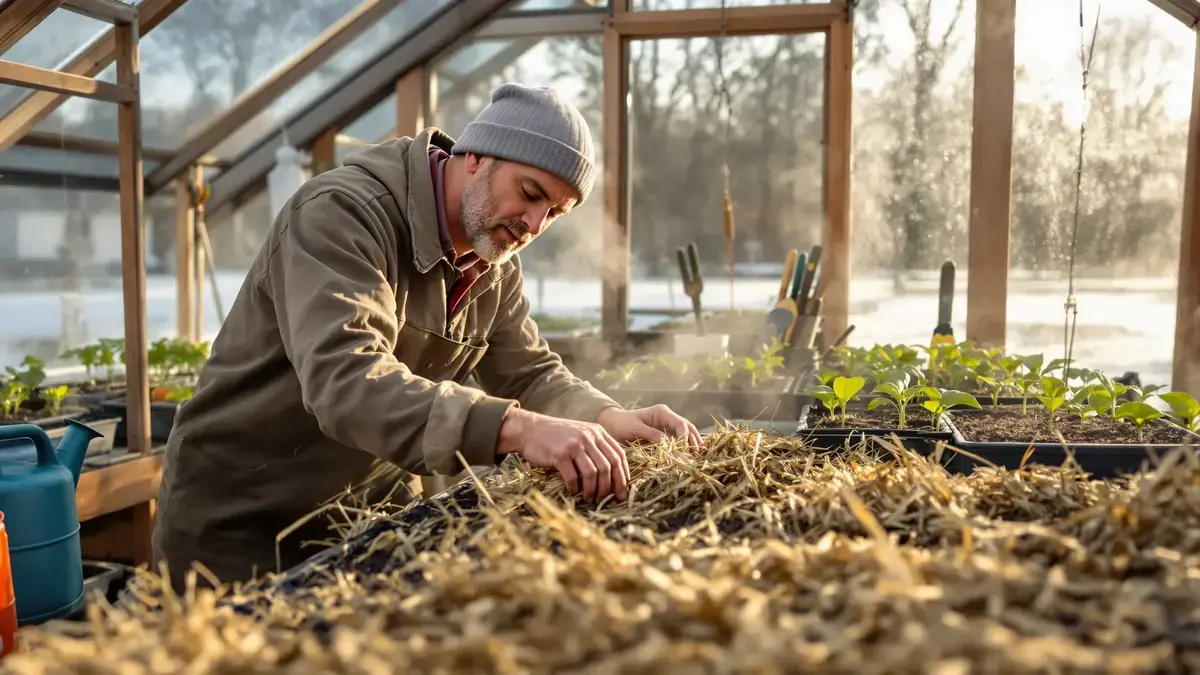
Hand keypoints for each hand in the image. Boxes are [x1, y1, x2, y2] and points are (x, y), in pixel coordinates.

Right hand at [497, 408, 629, 501]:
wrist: (529, 429)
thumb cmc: (556, 436)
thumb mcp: (581, 434)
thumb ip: (596, 447)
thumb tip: (612, 473)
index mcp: (598, 432)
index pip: (619, 455)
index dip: (623, 475)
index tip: (622, 491)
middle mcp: (589, 436)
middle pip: (609, 466)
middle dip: (611, 486)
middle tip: (607, 499)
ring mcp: (575, 445)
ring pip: (593, 473)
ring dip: (593, 490)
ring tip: (590, 498)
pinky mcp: (560, 454)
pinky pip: (573, 477)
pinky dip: (575, 488)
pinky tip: (573, 492)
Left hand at [597, 405, 702, 450]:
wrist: (612, 424)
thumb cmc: (621, 424)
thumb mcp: (635, 429)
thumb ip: (651, 434)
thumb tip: (668, 443)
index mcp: (662, 412)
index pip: (680, 423)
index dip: (684, 436)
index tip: (684, 450)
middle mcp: (667, 417)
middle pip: (686, 427)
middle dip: (693, 439)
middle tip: (698, 454)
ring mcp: (666, 425)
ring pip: (685, 432)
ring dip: (692, 443)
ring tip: (698, 455)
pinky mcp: (664, 433)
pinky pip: (678, 439)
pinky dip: (684, 446)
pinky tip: (689, 455)